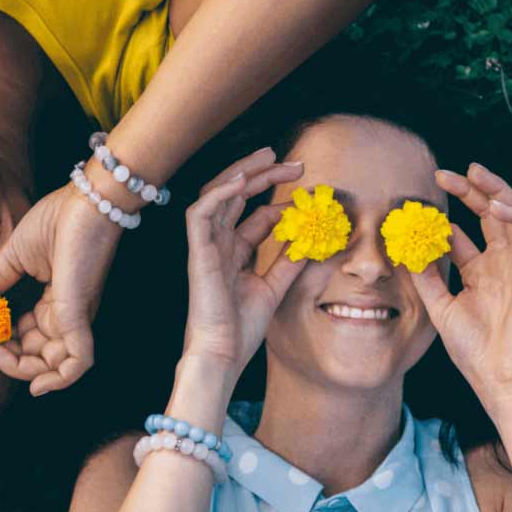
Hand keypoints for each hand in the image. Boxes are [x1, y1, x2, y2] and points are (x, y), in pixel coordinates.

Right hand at [0, 184, 122, 395]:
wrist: (85, 202)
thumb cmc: (55, 222)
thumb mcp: (13, 258)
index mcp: (53, 304)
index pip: (24, 337)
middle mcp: (66, 316)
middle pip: (35, 356)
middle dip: (4, 360)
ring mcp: (75, 318)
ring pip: (52, 366)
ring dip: (19, 369)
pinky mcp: (80, 317)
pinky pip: (78, 363)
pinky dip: (58, 380)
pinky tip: (36, 386)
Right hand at [182, 148, 305, 380]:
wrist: (223, 353)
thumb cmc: (242, 328)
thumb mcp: (274, 288)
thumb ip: (289, 262)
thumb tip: (311, 239)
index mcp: (234, 253)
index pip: (257, 215)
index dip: (283, 202)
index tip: (313, 199)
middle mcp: (218, 245)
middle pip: (237, 196)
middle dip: (263, 175)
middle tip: (296, 164)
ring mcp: (206, 247)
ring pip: (216, 195)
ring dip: (241, 172)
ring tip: (270, 158)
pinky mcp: (198, 254)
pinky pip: (200, 213)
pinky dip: (220, 194)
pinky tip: (243, 182)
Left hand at [411, 164, 511, 417]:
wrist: (500, 376)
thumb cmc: (474, 350)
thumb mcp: (441, 309)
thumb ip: (425, 281)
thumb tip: (402, 254)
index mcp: (480, 272)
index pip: (463, 234)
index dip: (445, 215)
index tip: (419, 201)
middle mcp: (502, 263)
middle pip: (488, 216)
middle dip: (470, 192)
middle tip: (445, 174)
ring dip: (495, 192)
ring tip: (473, 174)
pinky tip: (494, 206)